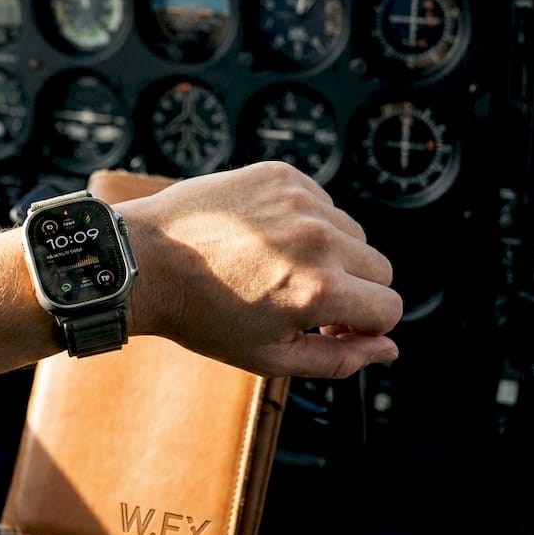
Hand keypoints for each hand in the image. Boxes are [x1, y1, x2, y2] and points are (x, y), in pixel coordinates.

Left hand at [119, 161, 401, 379]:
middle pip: (379, 268)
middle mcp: (316, 239)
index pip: (389, 308)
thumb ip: (338, 359)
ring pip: (353, 233)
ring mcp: (299, 201)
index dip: (364, 326)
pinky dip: (305, 221)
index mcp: (318, 290)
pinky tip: (264, 238)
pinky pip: (321, 201)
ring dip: (330, 254)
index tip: (333, 327)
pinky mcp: (280, 175)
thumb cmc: (199, 314)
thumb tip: (387, 349)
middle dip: (353, 290)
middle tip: (305, 301)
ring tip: (278, 268)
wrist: (144, 262)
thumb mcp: (269, 357)